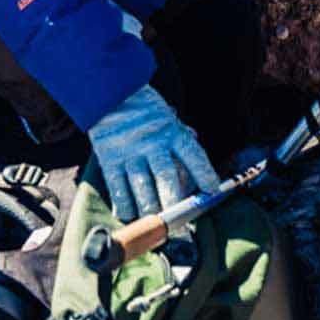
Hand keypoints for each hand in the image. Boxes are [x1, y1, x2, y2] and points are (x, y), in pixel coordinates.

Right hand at [87, 85, 220, 221]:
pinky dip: (126, 207)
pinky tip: (131, 214)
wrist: (108, 93)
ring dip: (151, 212)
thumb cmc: (142, 108)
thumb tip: (196, 151)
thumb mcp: (166, 116)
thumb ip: (181, 136)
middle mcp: (152, 144)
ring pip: (143, 191)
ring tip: (156, 224)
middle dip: (175, 208)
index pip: (193, 156)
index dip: (205, 175)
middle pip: (167, 181)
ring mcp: (130, 153)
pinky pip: (119, 190)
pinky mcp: (110, 160)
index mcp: (171, 131)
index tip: (211, 193)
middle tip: (181, 226)